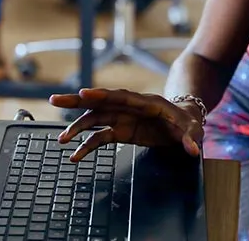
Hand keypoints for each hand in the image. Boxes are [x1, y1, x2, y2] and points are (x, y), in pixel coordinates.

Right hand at [49, 88, 204, 160]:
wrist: (184, 122)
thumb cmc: (188, 121)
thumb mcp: (194, 129)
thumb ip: (191, 138)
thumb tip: (193, 150)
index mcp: (147, 103)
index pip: (122, 97)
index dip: (102, 94)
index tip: (84, 93)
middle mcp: (130, 108)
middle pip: (101, 102)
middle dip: (77, 101)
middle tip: (54, 99)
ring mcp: (124, 118)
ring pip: (95, 119)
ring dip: (78, 127)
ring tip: (62, 139)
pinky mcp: (121, 130)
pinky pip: (100, 137)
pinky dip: (87, 145)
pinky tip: (75, 155)